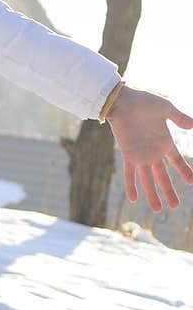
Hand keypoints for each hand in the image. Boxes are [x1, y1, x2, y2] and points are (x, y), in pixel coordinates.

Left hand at [107, 85, 192, 212]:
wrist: (122, 100)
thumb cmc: (143, 102)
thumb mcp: (166, 109)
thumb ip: (180, 118)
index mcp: (164, 142)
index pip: (177, 161)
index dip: (184, 171)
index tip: (192, 181)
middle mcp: (153, 152)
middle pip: (163, 176)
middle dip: (169, 191)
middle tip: (175, 206)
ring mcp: (140, 155)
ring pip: (148, 179)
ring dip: (153, 194)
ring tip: (159, 209)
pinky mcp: (128, 154)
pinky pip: (129, 173)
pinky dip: (131, 185)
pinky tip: (134, 199)